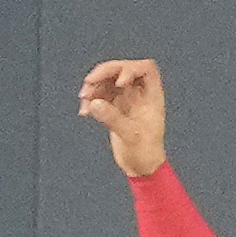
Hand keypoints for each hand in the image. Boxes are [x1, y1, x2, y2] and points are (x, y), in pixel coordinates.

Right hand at [78, 57, 167, 177]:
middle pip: (122, 69)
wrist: (140, 167)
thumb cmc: (145, 153)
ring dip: (94, 86)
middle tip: (88, 82)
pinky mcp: (114, 107)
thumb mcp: (130, 136)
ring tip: (84, 99)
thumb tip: (94, 103)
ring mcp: (126, 98)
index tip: (118, 83)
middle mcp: (139, 93)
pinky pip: (100, 94)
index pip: (145, 69)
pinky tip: (84, 112)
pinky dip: (90, 100)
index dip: (130, 69)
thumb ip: (113, 118)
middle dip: (104, 72)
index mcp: (152, 96)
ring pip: (108, 80)